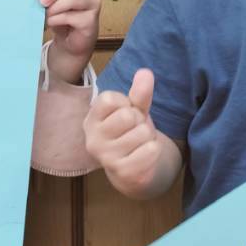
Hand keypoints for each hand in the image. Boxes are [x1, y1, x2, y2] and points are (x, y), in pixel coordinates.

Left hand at [33, 0, 99, 85]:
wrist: (70, 42)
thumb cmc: (63, 20)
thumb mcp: (53, 4)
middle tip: (42, 2)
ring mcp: (94, 5)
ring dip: (56, 6)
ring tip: (46, 14)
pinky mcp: (91, 21)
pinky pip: (71, 16)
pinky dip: (57, 19)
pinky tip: (52, 22)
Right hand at [84, 68, 172, 197]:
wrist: (132, 169)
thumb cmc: (129, 133)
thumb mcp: (133, 110)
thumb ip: (139, 93)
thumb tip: (145, 73)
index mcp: (91, 120)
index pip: (111, 99)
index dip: (126, 103)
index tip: (124, 114)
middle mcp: (92, 140)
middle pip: (128, 116)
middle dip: (139, 121)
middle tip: (134, 131)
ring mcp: (106, 158)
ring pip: (142, 132)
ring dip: (147, 137)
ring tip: (138, 144)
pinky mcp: (123, 172)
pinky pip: (151, 150)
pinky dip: (153, 150)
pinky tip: (143, 156)